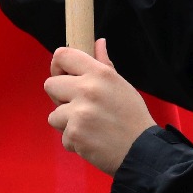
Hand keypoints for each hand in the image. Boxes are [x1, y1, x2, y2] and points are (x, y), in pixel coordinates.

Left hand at [45, 39, 155, 175]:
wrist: (142, 150)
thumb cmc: (132, 117)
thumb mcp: (122, 86)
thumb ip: (105, 65)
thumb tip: (98, 42)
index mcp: (100, 73)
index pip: (62, 56)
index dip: (58, 66)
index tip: (64, 75)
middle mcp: (87, 89)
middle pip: (50, 84)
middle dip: (61, 98)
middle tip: (80, 107)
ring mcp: (79, 112)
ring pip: (54, 114)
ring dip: (67, 122)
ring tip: (90, 126)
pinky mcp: (74, 133)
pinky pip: (62, 135)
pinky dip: (74, 140)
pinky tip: (92, 140)